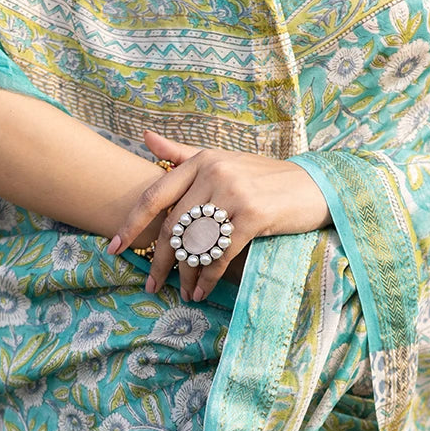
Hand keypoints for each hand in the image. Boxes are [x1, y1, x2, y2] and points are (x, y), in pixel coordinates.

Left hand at [107, 129, 330, 302]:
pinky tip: (202, 291)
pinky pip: (220, 254)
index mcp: (201, 161)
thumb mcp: (223, 160)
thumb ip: (182, 154)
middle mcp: (213, 173)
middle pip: (173, 226)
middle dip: (159, 260)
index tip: (115, 247)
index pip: (155, 195)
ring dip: (185, 274)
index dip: (131, 223)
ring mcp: (233, 193)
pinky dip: (208, 277)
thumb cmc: (264, 178)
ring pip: (195, 243)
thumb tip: (145, 138)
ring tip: (182, 292)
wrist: (314, 186)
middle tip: (152, 285)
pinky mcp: (253, 215)